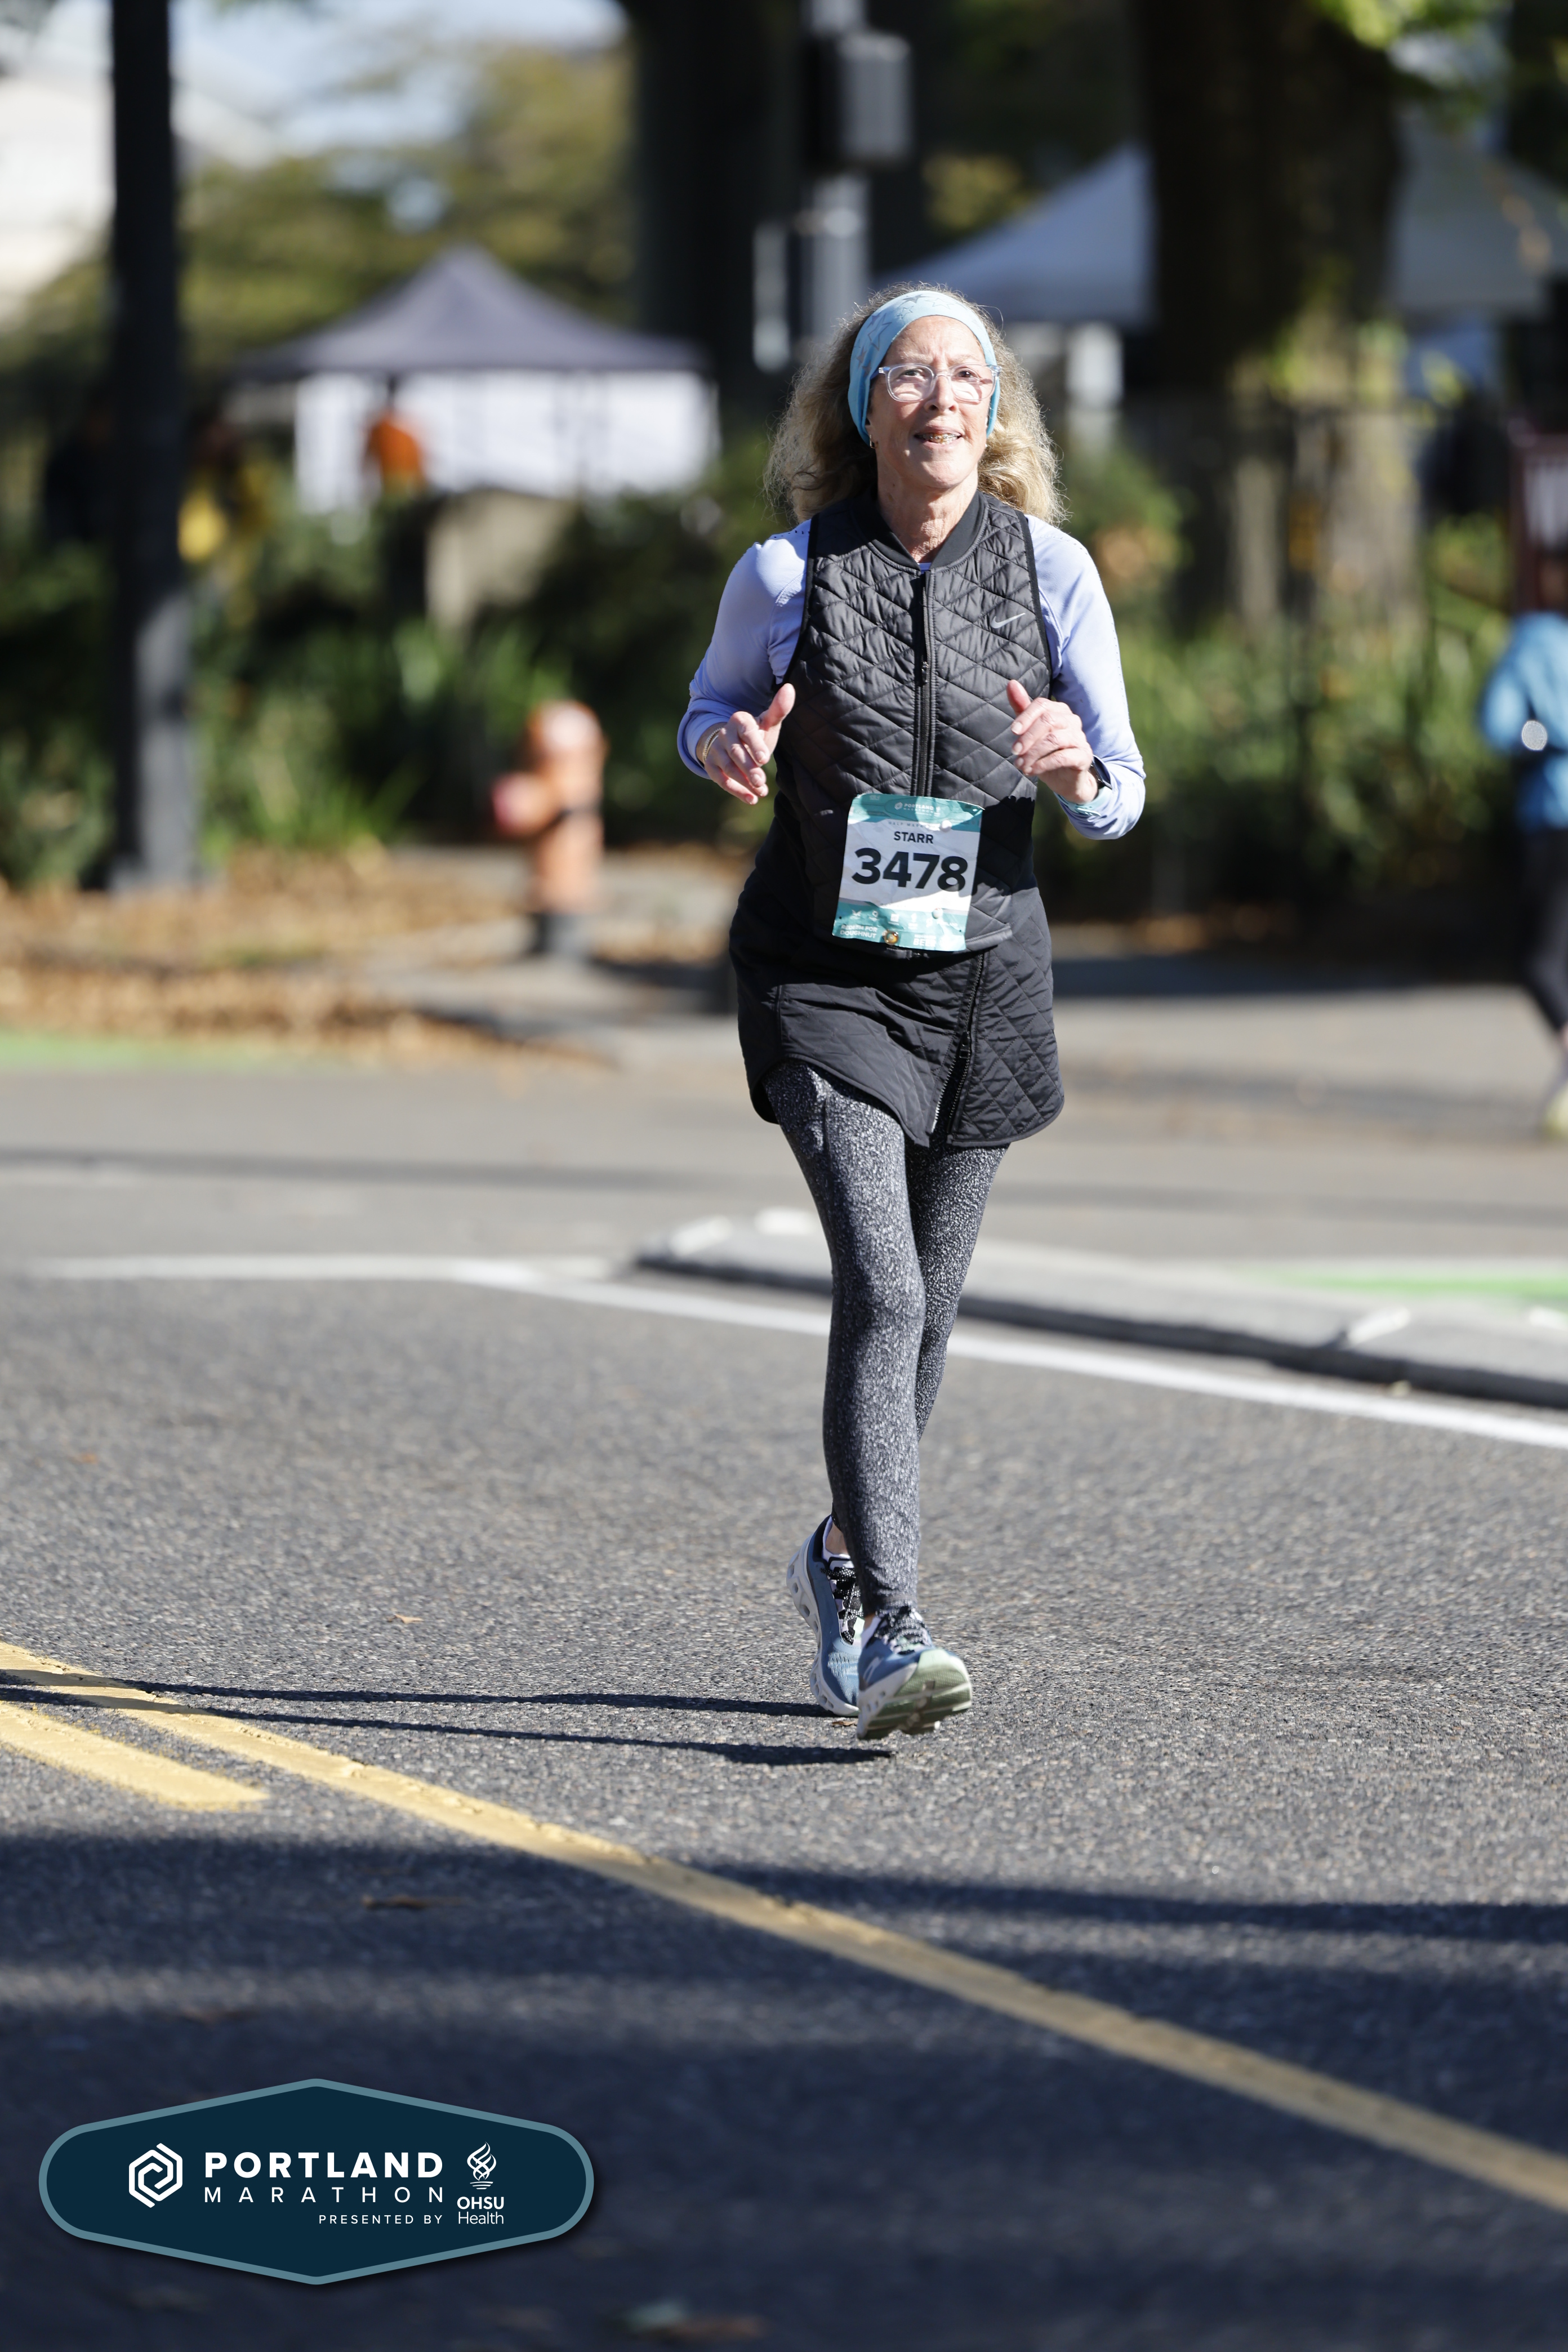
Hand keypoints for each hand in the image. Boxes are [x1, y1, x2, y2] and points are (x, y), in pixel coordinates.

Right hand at [701, 684, 795, 803]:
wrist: (733, 744)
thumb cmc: (756, 734)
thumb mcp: (768, 723)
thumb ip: (779, 709)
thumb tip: (790, 688)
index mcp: (739, 719)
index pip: (746, 732)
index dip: (755, 745)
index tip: (765, 758)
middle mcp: (724, 733)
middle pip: (736, 753)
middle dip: (749, 769)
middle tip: (762, 782)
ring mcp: (715, 749)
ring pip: (728, 767)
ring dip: (744, 782)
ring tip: (761, 792)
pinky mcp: (711, 765)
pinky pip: (720, 779)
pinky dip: (735, 790)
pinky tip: (751, 799)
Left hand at [1006, 679, 1098, 802]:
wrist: (1065, 779)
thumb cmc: (1046, 752)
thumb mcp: (1031, 730)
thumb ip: (1022, 708)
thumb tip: (1011, 683)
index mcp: (1060, 711)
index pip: (1042, 706)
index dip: (1026, 717)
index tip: (1013, 731)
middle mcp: (1072, 720)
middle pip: (1048, 720)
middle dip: (1028, 737)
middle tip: (1014, 751)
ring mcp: (1080, 738)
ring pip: (1054, 739)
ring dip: (1033, 753)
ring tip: (1020, 765)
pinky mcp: (1084, 756)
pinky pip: (1062, 757)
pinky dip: (1043, 764)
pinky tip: (1031, 770)